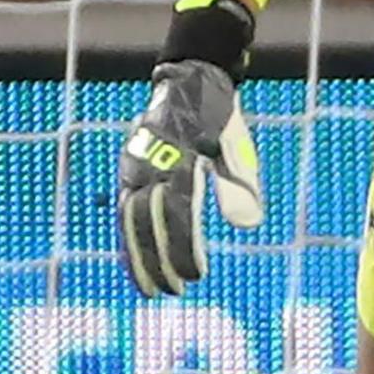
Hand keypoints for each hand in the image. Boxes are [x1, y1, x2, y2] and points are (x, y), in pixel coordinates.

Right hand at [118, 61, 266, 295]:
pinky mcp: (128, 168)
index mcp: (178, 159)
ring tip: (149, 288)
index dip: (183, 249)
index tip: (194, 278)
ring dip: (138, 256)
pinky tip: (135, 260)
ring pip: (130, 219)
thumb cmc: (218, 117)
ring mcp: (134, 166)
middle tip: (172, 293)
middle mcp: (149, 164)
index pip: (179, 215)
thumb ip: (240, 185)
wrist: (189, 80)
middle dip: (158, 261)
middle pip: (148, 222)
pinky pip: (124, 209)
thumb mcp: (236, 146)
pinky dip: (128, 237)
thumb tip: (249, 226)